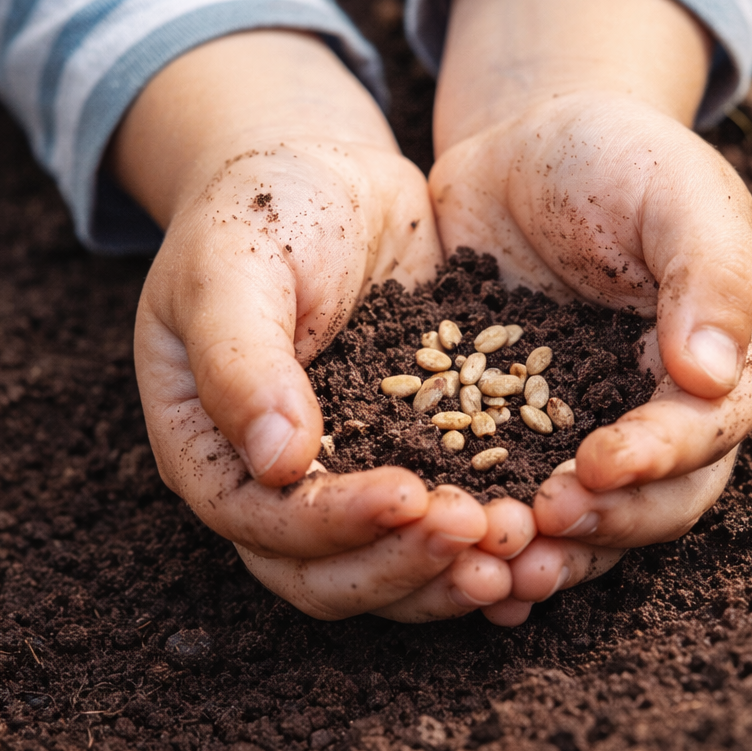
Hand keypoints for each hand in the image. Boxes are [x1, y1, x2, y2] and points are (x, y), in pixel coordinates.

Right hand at [116, 30, 513, 620]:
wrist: (330, 178)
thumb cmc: (261, 209)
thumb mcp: (232, 267)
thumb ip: (241, 361)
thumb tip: (277, 464)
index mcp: (211, 450)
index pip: (266, 524)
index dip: (334, 526)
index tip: (409, 495)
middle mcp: (276, 484)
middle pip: (328, 573)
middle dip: (404, 566)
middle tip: (480, 537)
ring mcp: (348, 474)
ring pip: (389, 562)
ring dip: (450, 571)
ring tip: (519, 551)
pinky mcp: (413, 454)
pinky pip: (440, 519)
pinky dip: (483, 537)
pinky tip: (540, 530)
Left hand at [430, 0, 751, 623]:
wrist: (526, 151)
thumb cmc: (615, 156)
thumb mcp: (675, 192)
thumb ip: (710, 274)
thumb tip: (716, 378)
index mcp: (728, 359)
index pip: (705, 432)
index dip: (657, 458)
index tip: (598, 468)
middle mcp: (669, 410)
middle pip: (658, 498)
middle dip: (605, 524)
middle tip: (541, 531)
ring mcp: (597, 426)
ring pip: (594, 514)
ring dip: (554, 549)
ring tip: (501, 569)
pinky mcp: (528, 431)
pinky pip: (524, 492)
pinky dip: (505, 526)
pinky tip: (463, 558)